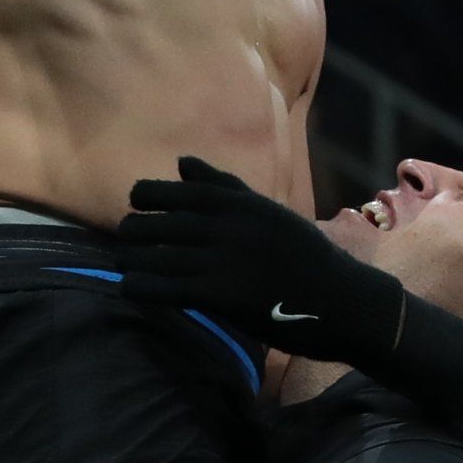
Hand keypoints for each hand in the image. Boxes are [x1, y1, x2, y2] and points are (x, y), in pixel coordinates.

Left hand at [115, 156, 396, 363]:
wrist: (341, 300)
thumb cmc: (305, 257)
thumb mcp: (269, 213)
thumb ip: (225, 187)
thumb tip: (182, 162)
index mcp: (245, 205)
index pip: (186, 191)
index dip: (153, 193)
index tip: (135, 198)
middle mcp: (233, 228)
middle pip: (170, 224)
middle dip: (138, 228)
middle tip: (123, 234)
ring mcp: (228, 262)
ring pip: (165, 256)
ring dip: (135, 258)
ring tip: (120, 261)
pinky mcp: (225, 296)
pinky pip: (172, 288)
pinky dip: (144, 286)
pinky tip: (126, 288)